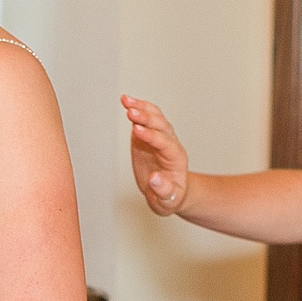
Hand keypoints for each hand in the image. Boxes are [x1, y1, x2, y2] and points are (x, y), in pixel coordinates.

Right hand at [121, 94, 189, 215]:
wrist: (170, 193)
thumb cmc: (170, 197)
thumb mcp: (168, 200)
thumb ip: (163, 190)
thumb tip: (155, 178)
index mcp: (175, 158)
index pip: (164, 142)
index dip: (150, 136)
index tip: (136, 130)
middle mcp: (169, 143)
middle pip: (160, 125)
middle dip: (145, 118)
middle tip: (130, 111)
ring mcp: (159, 138)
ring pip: (154, 117)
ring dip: (141, 107)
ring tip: (126, 100)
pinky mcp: (148, 137)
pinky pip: (146, 119)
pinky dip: (137, 109)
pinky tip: (127, 102)